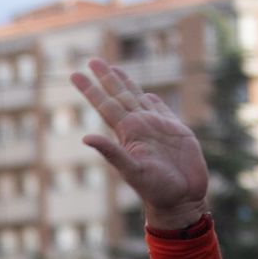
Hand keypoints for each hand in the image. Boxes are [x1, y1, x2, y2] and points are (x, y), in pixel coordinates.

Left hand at [71, 58, 208, 229]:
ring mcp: (156, 127)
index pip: (105, 104)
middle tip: (91, 60)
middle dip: (106, 78)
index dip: (91, 89)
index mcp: (128, 132)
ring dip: (125, 83)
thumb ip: (111, 152)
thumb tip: (85, 138)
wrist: (182, 199)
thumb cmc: (156, 189)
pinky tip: (144, 94)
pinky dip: (152, 100)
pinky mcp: (175, 131)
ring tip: (113, 69)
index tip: (75, 74)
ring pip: (137, 98)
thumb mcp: (131, 170)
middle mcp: (139, 126)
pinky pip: (160, 110)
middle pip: (118, 95)